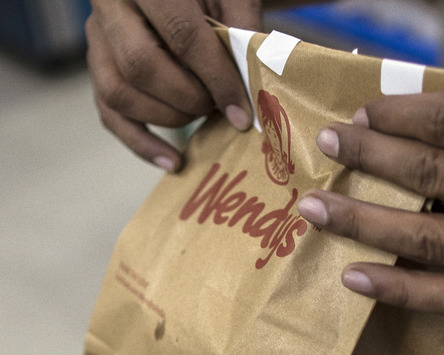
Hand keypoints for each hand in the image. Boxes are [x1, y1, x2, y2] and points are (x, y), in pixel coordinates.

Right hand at [86, 0, 261, 170]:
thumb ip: (241, 30)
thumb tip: (257, 84)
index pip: (181, 35)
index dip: (216, 78)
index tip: (242, 112)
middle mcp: (111, 8)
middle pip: (140, 66)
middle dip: (188, 99)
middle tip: (218, 109)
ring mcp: (97, 39)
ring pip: (118, 93)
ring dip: (168, 117)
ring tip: (201, 117)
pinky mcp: (97, 67)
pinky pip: (109, 113)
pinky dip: (142, 143)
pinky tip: (173, 161)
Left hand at [297, 92, 443, 324]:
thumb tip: (434, 127)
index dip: (397, 116)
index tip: (360, 114)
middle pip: (432, 176)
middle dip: (369, 160)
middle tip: (327, 149)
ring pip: (432, 240)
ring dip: (366, 224)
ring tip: (317, 212)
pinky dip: (405, 290)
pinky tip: (360, 279)